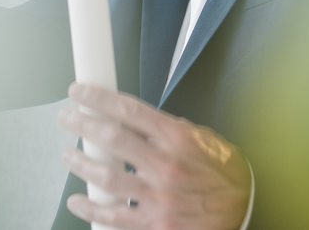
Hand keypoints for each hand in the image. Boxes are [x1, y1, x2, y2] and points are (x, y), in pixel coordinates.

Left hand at [57, 83, 251, 229]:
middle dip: (82, 124)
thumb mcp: (200, 137)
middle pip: (112, 138)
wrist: (241, 209)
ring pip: (107, 177)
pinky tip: (79, 200)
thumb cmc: (221, 171)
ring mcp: (159, 196)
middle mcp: (166, 165)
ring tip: (68, 155)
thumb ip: (166, 129)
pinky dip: (91, 208)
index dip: (98, 98)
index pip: (129, 110)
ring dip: (81, 163)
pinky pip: (113, 216)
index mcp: (177, 138)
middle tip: (67, 117)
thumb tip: (132, 119)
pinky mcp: (155, 224)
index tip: (80, 92)